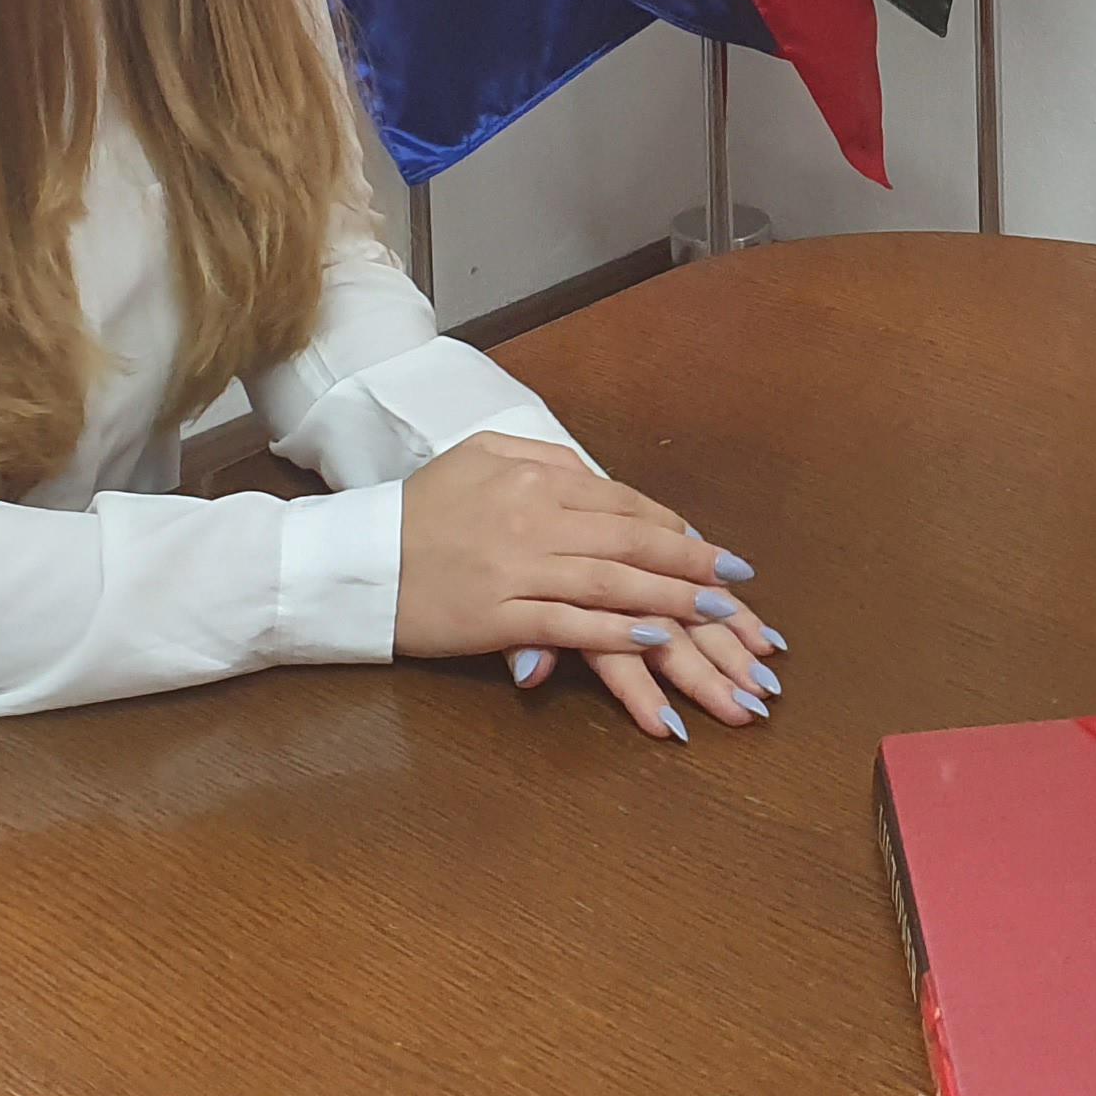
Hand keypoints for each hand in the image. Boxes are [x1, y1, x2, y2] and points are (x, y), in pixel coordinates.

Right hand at [397, 433, 780, 742]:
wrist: (356, 560)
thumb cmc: (419, 509)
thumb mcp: (480, 459)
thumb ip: (542, 460)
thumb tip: (596, 477)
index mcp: (534, 478)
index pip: (623, 502)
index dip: (676, 529)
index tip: (718, 553)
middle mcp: (533, 519)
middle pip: (631, 541)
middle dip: (694, 566)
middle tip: (740, 587)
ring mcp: (517, 570)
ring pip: (611, 582)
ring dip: (670, 599)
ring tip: (716, 614)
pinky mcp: (498, 617)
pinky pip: (569, 624)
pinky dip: (615, 630)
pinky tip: (652, 637)